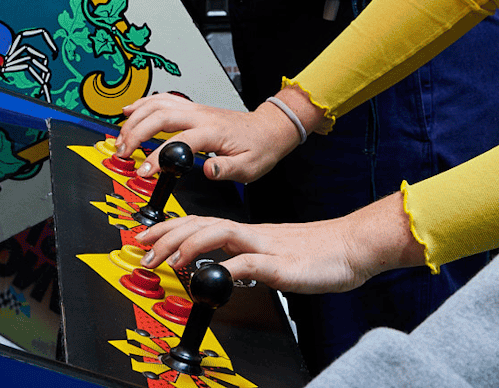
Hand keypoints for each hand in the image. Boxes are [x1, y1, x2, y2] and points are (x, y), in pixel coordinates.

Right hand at [116, 93, 296, 181]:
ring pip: (158, 104)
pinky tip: (129, 111)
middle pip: (161, 116)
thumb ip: (226, 169)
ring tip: (121, 138)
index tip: (143, 171)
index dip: (158, 156)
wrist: (270, 129)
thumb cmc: (260, 147)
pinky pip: (164, 99)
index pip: (179, 142)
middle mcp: (202, 116)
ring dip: (135, 119)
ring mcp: (196, 109)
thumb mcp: (249, 167)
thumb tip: (205, 171)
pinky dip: (143, 103)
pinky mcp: (193, 108)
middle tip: (122, 153)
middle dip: (136, 133)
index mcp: (213, 131)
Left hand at [137, 194, 424, 293]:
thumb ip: (248, 262)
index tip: (147, 238)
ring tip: (171, 260)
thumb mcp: (274, 258)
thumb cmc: (321, 252)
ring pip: (222, 235)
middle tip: (143, 249)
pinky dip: (230, 268)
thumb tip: (221, 273)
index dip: (171, 229)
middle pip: (204, 225)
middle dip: (169, 235)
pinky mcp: (283, 265)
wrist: (355, 244)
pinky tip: (216, 276)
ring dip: (191, 245)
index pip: (202, 224)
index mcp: (251, 234)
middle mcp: (254, 235)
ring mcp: (268, 248)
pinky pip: (252, 264)